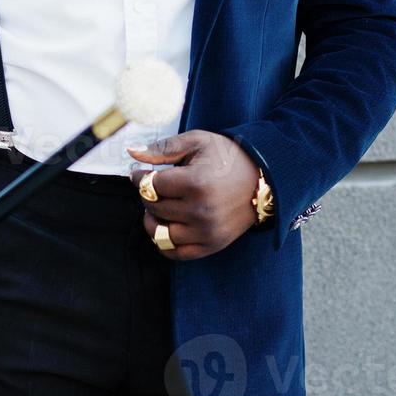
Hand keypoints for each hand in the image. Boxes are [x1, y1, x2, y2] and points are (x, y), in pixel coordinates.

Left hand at [128, 130, 261, 260]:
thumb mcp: (196, 142)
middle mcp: (201, 211)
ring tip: (160, 206)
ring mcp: (207, 232)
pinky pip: (175, 253)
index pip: (150, 186)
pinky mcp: (213, 245)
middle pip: (153, 207)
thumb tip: (131, 152)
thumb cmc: (227, 157)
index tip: (142, 173)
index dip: (140, 177)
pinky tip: (168, 225)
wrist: (263, 178)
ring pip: (159, 233)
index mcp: (196, 183)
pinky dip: (164, 242)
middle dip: (147, 195)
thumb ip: (162, 149)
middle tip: (156, 187)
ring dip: (153, 219)